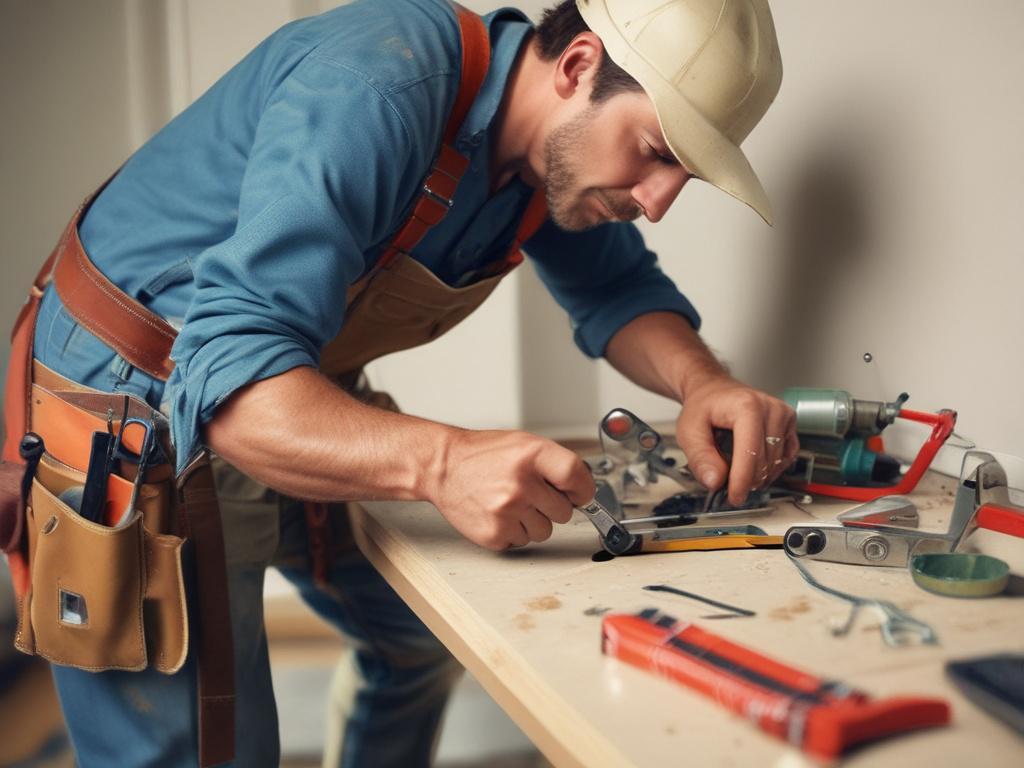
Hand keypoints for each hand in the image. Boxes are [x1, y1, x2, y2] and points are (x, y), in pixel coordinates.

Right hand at [429, 429, 595, 549]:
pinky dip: (513, 531)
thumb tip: (582, 489)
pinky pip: (522, 541)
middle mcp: (521, 483)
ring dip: (532, 521)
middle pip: (564, 512)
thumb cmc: (482, 456)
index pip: (577, 477)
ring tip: (510, 502)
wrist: (442, 467)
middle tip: (529, 494)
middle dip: (551, 506)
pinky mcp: (495, 533)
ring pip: (544, 532)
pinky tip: (498, 513)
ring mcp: (507, 511)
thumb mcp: (522, 444)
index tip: (579, 495)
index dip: (583, 490)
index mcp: (531, 454)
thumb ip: (554, 464)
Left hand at [675, 376, 798, 504]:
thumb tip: (715, 482)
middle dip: (746, 480)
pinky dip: (770, 469)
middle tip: (726, 481)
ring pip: (776, 464)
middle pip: (764, 462)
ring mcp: (784, 417)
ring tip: (735, 467)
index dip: (742, 481)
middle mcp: (771, 409)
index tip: (734, 497)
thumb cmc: (703, 407)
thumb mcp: (689, 431)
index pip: (750, 453)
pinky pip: (786, 459)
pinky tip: (753, 465)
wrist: (714, 390)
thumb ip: (700, 457)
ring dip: (757, 476)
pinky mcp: (790, 426)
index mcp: (747, 406)